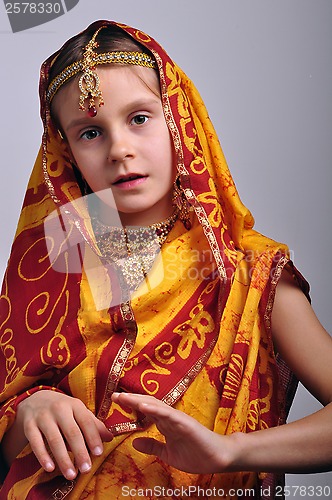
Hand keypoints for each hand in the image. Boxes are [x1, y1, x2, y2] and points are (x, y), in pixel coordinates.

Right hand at [6, 390, 112, 479]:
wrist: (35, 400)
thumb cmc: (63, 409)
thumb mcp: (78, 412)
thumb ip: (93, 424)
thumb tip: (110, 438)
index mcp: (74, 405)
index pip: (86, 421)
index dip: (93, 437)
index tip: (99, 453)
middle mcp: (59, 409)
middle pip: (71, 432)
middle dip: (80, 451)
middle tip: (86, 469)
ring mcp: (43, 417)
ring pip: (55, 440)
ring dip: (63, 459)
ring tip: (71, 474)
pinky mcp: (29, 425)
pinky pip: (36, 443)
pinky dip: (43, 456)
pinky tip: (50, 468)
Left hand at [111, 392, 233, 473]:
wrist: (218, 458)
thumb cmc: (196, 454)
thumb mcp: (167, 453)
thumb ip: (152, 446)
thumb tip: (134, 441)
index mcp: (165, 423)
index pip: (144, 411)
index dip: (130, 406)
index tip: (115, 402)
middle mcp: (169, 417)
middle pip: (147, 404)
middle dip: (130, 400)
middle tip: (113, 396)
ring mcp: (177, 418)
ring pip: (156, 405)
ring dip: (139, 401)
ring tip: (124, 398)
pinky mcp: (185, 423)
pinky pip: (168, 414)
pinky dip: (155, 409)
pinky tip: (143, 407)